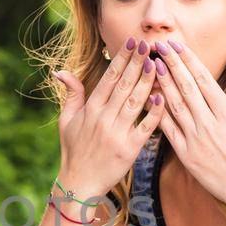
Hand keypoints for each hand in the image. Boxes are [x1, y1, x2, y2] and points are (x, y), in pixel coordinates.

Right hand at [53, 36, 165, 202]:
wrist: (79, 183)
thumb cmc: (74, 150)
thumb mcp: (66, 120)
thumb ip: (71, 94)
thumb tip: (61, 71)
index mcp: (91, 109)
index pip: (109, 78)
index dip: (122, 59)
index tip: (133, 42)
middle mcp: (103, 118)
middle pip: (124, 85)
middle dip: (137, 63)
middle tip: (149, 45)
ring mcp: (117, 133)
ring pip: (135, 102)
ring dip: (148, 82)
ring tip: (158, 64)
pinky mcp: (130, 149)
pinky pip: (145, 127)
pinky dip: (154, 113)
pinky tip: (164, 97)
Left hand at [151, 39, 225, 217]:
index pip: (204, 80)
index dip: (188, 61)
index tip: (177, 45)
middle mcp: (210, 124)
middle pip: (186, 87)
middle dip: (170, 64)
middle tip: (157, 46)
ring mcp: (196, 140)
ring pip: (174, 105)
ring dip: (161, 83)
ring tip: (149, 65)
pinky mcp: (186, 156)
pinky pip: (168, 130)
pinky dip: (157, 113)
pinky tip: (148, 98)